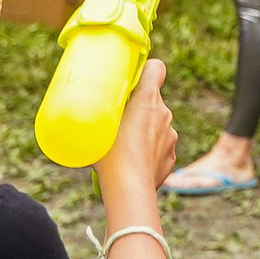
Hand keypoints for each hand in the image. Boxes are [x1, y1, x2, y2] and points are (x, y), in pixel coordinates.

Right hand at [95, 59, 176, 199]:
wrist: (129, 190)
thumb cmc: (110, 155)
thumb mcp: (98, 125)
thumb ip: (101, 110)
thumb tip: (88, 104)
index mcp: (148, 100)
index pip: (156, 69)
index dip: (146, 71)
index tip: (132, 80)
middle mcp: (164, 115)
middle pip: (152, 101)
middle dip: (138, 107)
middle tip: (117, 119)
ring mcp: (171, 136)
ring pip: (156, 125)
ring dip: (143, 130)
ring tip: (123, 145)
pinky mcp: (171, 156)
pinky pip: (159, 147)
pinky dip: (149, 151)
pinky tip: (133, 162)